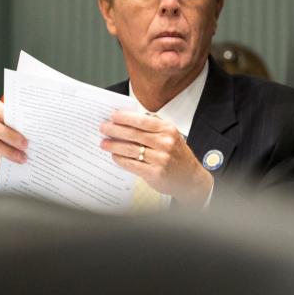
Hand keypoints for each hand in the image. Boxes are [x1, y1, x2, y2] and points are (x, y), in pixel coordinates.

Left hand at [99, 110, 213, 208]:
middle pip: (134, 134)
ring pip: (131, 149)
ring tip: (104, 143)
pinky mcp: (155, 173)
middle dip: (115, 130)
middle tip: (103, 128)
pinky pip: (133, 164)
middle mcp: (165, 143)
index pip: (143, 121)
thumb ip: (153, 127)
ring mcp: (161, 159)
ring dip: (114, 145)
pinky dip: (121, 160)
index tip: (113, 116)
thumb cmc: (177, 155)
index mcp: (168, 130)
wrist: (190, 178)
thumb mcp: (171, 136)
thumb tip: (129, 119)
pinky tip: (114, 156)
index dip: (126, 118)